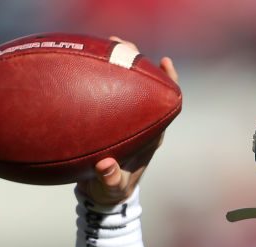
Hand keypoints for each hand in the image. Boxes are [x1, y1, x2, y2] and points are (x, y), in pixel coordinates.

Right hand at [79, 37, 178, 204]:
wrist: (104, 195)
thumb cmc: (112, 190)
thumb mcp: (111, 187)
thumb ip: (110, 179)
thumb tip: (105, 165)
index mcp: (150, 135)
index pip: (166, 104)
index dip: (168, 82)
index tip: (163, 62)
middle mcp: (142, 122)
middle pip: (146, 86)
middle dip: (138, 63)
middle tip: (124, 45)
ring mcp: (126, 119)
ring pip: (127, 84)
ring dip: (119, 63)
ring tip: (107, 42)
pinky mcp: (110, 119)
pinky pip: (107, 91)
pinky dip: (100, 75)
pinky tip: (86, 59)